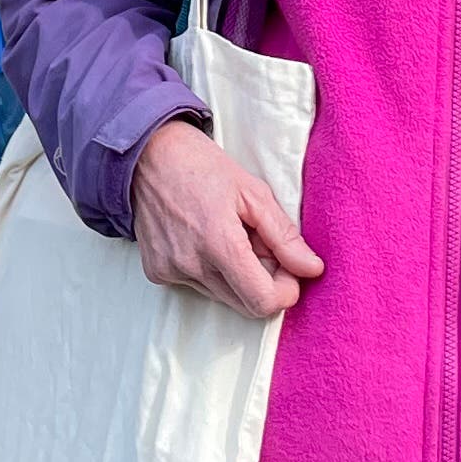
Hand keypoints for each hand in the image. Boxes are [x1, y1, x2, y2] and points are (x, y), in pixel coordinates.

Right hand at [127, 118, 322, 318]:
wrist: (147, 155)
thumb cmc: (203, 166)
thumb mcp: (253, 192)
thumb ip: (284, 236)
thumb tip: (313, 269)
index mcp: (219, 243)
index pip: (262, 301)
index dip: (285, 292)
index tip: (289, 270)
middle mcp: (191, 265)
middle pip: (244, 305)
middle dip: (263, 283)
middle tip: (261, 246)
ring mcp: (171, 272)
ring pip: (222, 297)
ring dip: (236, 276)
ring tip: (229, 236)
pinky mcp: (157, 273)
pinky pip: (197, 287)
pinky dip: (210, 271)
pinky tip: (202, 239)